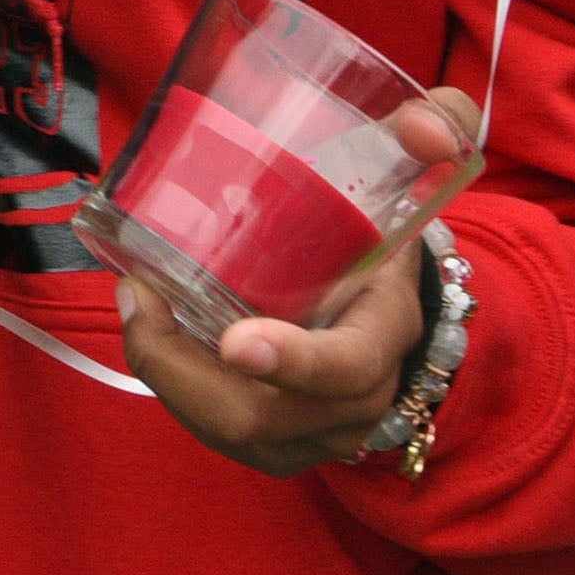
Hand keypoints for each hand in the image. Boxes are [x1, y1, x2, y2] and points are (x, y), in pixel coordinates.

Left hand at [114, 87, 473, 476]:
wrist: (393, 307)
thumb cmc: (391, 234)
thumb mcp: (420, 176)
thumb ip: (437, 130)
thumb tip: (425, 128)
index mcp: (386, 335)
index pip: (346, 368)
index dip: (293, 362)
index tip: (236, 342)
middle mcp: (354, 404)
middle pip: (262, 416)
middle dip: (183, 368)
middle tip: (140, 295)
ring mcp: (315, 435)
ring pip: (227, 430)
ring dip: (166, 374)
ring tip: (137, 304)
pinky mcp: (278, 446)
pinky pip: (215, 430)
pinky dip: (174, 385)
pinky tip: (152, 333)